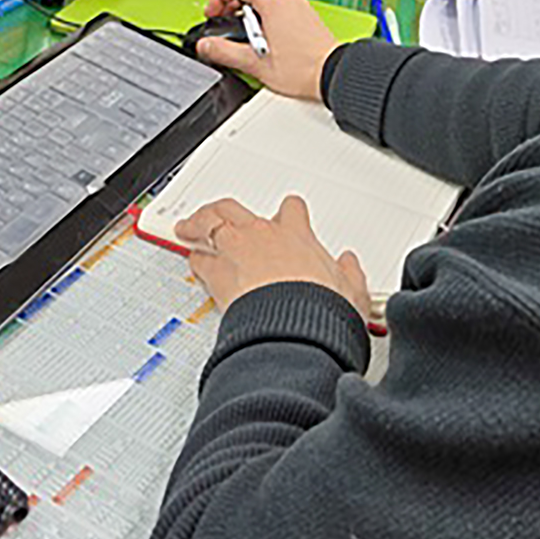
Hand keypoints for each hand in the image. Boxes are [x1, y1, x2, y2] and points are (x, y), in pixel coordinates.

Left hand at [177, 195, 370, 320]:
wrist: (295, 330)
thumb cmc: (321, 309)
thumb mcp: (350, 290)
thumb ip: (348, 274)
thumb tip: (349, 265)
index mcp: (297, 235)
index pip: (291, 209)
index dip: (287, 211)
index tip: (284, 215)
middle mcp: (264, 236)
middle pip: (235, 208)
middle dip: (222, 208)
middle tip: (214, 212)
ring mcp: (238, 252)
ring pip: (210, 223)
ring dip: (198, 224)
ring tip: (189, 226)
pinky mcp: (219, 277)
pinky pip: (199, 260)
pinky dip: (195, 259)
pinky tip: (192, 259)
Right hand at [197, 0, 340, 101]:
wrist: (334, 74)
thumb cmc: (303, 68)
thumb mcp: (255, 63)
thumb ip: (225, 52)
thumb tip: (206, 46)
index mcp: (274, 2)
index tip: (214, 13)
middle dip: (232, 8)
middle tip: (227, 27)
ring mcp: (299, 6)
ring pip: (265, 0)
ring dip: (250, 16)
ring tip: (248, 41)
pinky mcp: (305, 17)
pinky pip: (279, 9)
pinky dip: (266, 20)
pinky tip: (266, 44)